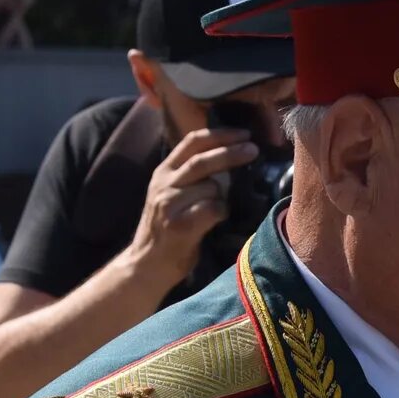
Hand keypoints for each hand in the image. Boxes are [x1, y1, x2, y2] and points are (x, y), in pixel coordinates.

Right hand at [129, 124, 260, 284]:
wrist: (146, 264)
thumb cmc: (166, 229)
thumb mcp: (170, 194)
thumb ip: (190, 175)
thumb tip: (228, 155)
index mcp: (163, 172)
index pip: (191, 142)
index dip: (219, 134)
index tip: (243, 133)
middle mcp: (164, 185)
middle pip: (202, 160)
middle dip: (231, 152)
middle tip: (253, 150)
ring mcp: (170, 204)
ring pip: (211, 187)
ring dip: (223, 195)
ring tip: (218, 207)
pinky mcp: (180, 225)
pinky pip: (213, 209)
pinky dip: (221, 212)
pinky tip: (217, 220)